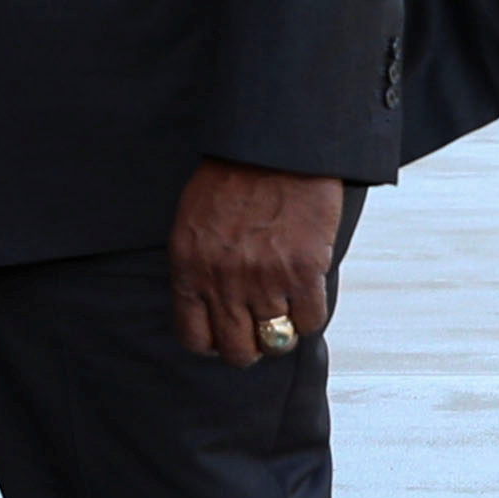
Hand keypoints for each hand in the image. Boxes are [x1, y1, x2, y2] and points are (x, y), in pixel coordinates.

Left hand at [168, 157, 341, 365]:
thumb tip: (209, 306)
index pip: (194, 337)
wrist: (272, 147)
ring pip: (275, 340)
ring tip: (285, 312)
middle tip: (260, 332)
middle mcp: (223, 281)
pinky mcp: (303, 271)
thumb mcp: (193, 224)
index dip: (213, 344)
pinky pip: (309, 321)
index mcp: (189, 269)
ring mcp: (264, 279)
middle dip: (250, 347)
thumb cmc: (231, 178)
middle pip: (238, 350)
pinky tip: (307, 295)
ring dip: (282, 331)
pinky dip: (310, 316)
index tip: (225, 337)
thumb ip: (197, 267)